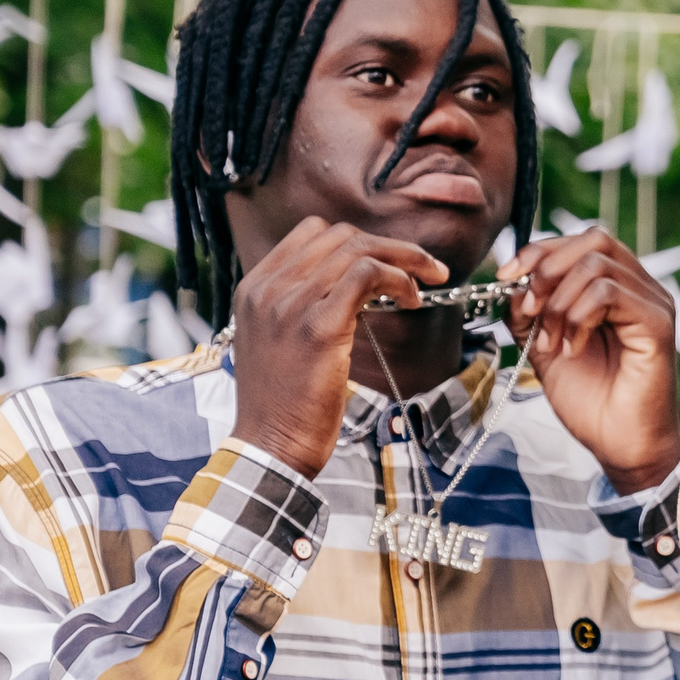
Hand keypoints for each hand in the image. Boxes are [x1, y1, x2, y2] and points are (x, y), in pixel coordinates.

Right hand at [230, 217, 445, 475]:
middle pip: (341, 236)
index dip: (359, 241)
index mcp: (254, 288)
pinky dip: (397, 279)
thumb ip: (303, 304)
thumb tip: (357, 282)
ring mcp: (290, 304)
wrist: (270, 446)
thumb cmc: (285, 401)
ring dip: (403, 260)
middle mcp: (268, 288)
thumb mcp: (279, 340)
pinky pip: (366, 274)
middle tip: (425, 269)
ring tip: (424, 286)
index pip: (312, 232)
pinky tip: (410, 302)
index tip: (388, 263)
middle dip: (390, 246)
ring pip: (358, 249)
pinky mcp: (318, 326)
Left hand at [501, 231, 679, 494]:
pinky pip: (610, 294)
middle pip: (595, 239)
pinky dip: (578, 317)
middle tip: (529, 307)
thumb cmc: (593, 403)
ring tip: (551, 342)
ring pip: (598, 265)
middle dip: (548, 266)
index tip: (506, 277)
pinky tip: (572, 349)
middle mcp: (641, 288)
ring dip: (559, 303)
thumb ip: (530, 313)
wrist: (621, 448)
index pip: (582, 242)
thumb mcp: (545, 348)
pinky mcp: (658, 324)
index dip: (540, 250)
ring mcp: (654, 303)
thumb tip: (510, 282)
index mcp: (618, 288)